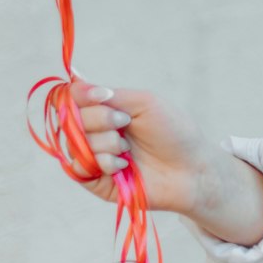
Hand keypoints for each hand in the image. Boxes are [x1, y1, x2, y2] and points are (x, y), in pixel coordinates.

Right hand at [67, 75, 213, 214]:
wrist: (191, 168)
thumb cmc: (173, 132)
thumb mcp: (144, 103)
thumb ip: (111, 95)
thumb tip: (76, 81)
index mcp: (107, 110)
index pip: (74, 98)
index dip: (80, 95)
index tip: (101, 97)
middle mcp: (97, 131)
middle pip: (71, 119)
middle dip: (100, 119)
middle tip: (125, 123)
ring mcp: (95, 156)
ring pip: (76, 143)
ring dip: (105, 143)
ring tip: (128, 149)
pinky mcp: (96, 181)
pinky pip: (79, 168)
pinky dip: (102, 163)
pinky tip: (122, 166)